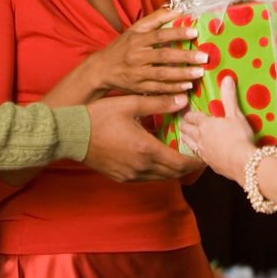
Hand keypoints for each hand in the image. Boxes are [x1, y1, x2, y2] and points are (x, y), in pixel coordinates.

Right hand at [84, 93, 203, 181]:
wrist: (71, 135)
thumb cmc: (99, 117)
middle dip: (188, 165)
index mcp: (146, 150)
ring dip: (172, 168)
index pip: (180, 163)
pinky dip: (158, 170)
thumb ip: (159, 103)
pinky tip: (158, 156)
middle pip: (173, 173)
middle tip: (197, 154)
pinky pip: (147, 177)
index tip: (205, 154)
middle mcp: (140, 167)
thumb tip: (183, 99)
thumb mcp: (130, 104)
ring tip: (180, 153)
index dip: (195, 161)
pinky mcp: (121, 177)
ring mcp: (130, 175)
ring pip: (161, 177)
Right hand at [85, 7, 206, 94]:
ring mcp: (137, 73)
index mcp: (137, 39)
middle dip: (185, 57)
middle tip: (203, 57)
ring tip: (199, 73)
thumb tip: (178, 10)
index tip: (194, 33)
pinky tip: (187, 86)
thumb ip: (156, 19)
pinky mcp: (138, 87)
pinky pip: (158, 88)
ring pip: (162, 74)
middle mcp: (136, 56)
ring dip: (182, 74)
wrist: (101, 69)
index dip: (177, 33)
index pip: (159, 35)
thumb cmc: (122, 46)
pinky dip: (173, 88)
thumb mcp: (135, 29)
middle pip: (163, 56)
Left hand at [180, 77, 255, 184]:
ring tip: (184, 135)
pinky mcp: (208, 164)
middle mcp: (200, 138)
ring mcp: (203, 152)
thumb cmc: (239, 136)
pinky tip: (197, 152)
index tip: (185, 111)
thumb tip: (226, 78)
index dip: (189, 113)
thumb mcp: (236, 115)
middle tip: (182, 122)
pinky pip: (197, 155)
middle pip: (187, 130)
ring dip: (186, 138)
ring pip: (188, 143)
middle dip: (184, 125)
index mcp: (205, 124)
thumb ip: (229, 97)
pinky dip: (194, 151)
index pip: (192, 117)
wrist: (242, 163)